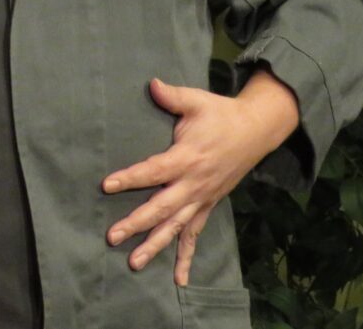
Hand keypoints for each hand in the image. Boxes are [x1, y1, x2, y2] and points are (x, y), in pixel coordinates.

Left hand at [102, 73, 297, 284]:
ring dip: (156, 246)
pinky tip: (179, 279)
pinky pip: (196, 234)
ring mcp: (203, 198)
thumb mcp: (197, 100)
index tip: (106, 185)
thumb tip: (151, 83)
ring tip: (135, 263)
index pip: (154, 170)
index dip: (131, 178)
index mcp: (188, 157)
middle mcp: (195, 183)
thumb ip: (172, 96)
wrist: (256, 130)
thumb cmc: (220, 113)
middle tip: (112, 237)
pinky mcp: (209, 205)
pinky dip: (187, 257)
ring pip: (177, 228)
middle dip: (137, 223)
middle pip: (162, 208)